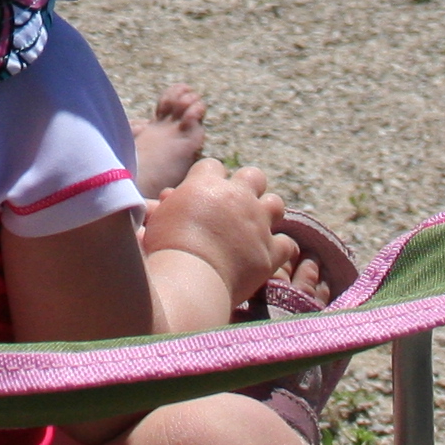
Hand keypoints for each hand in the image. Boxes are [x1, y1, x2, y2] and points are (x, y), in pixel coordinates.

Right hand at [141, 159, 289, 307]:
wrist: (190, 278)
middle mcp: (237, 196)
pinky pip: (287, 244)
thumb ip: (166, 204)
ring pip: (276, 203)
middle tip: (236, 206)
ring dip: (267, 212)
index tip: (202, 194)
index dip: (209, 179)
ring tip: (256, 227)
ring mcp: (258, 222)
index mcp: (206, 183)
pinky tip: (268, 255)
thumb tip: (168, 197)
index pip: (213, 166)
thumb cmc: (165, 249)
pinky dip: (280, 249)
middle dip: (247, 187)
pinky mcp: (270, 251)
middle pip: (254, 175)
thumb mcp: (157, 219)